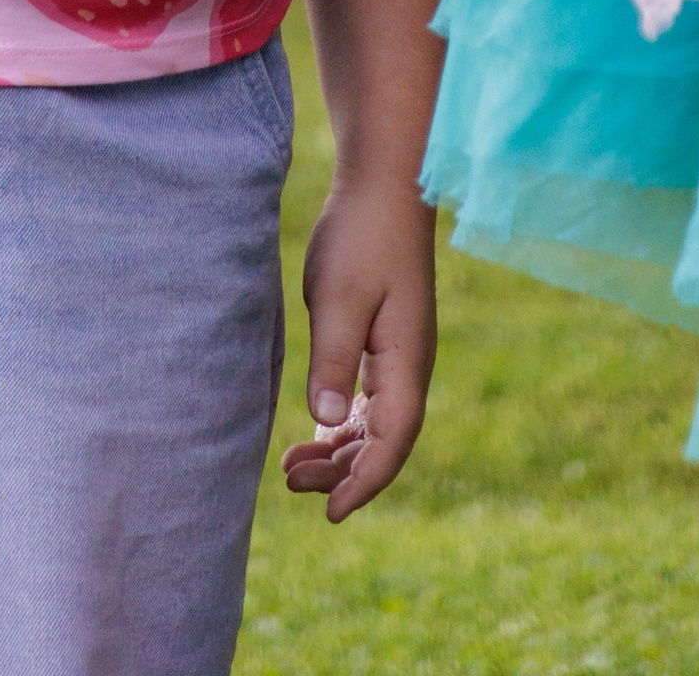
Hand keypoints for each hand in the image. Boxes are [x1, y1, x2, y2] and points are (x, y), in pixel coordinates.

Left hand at [283, 173, 435, 520]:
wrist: (383, 185)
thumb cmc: (362, 236)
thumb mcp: (339, 296)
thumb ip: (333, 358)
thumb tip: (328, 422)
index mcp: (406, 362)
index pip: (392, 442)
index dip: (363, 483)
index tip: (330, 513)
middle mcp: (409, 366)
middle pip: (383, 442)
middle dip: (341, 473)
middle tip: (289, 481)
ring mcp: (399, 354)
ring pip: (374, 424)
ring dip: (338, 452)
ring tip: (291, 468)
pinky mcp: (383, 339)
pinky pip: (368, 400)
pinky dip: (342, 424)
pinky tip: (315, 433)